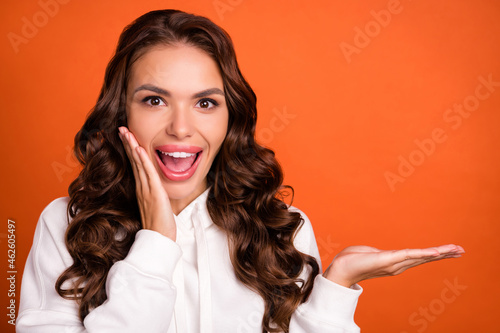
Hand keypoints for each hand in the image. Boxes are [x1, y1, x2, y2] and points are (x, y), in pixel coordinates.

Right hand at [118, 126, 176, 239]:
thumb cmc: (160, 225)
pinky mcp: (154, 194)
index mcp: (142, 189)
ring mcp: (146, 190)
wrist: (159, 239)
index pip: (135, 165)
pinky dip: (142, 160)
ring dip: (132, 146)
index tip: (126, 136)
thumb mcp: (156, 205)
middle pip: (133, 161)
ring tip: (126, 132)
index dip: (130, 150)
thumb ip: (154, 194)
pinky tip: (138, 149)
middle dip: (127, 143)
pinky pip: (147, 173)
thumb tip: (155, 188)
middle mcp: (142, 187)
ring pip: (138, 164)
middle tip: (121, 128)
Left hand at [323, 244, 464, 287]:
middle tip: (461, 250)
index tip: (449, 251)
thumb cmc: (351, 260)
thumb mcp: (368, 253)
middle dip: (443, 254)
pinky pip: (410, 255)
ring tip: (456, 250)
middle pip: (425, 258)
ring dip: (439, 253)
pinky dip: (424, 253)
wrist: (341, 268)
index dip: (434, 254)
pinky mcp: (389, 259)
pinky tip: (436, 252)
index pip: (418, 257)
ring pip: (421, 257)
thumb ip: (377, 253)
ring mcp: (394, 263)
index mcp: (394, 262)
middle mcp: (397, 265)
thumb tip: (377, 253)